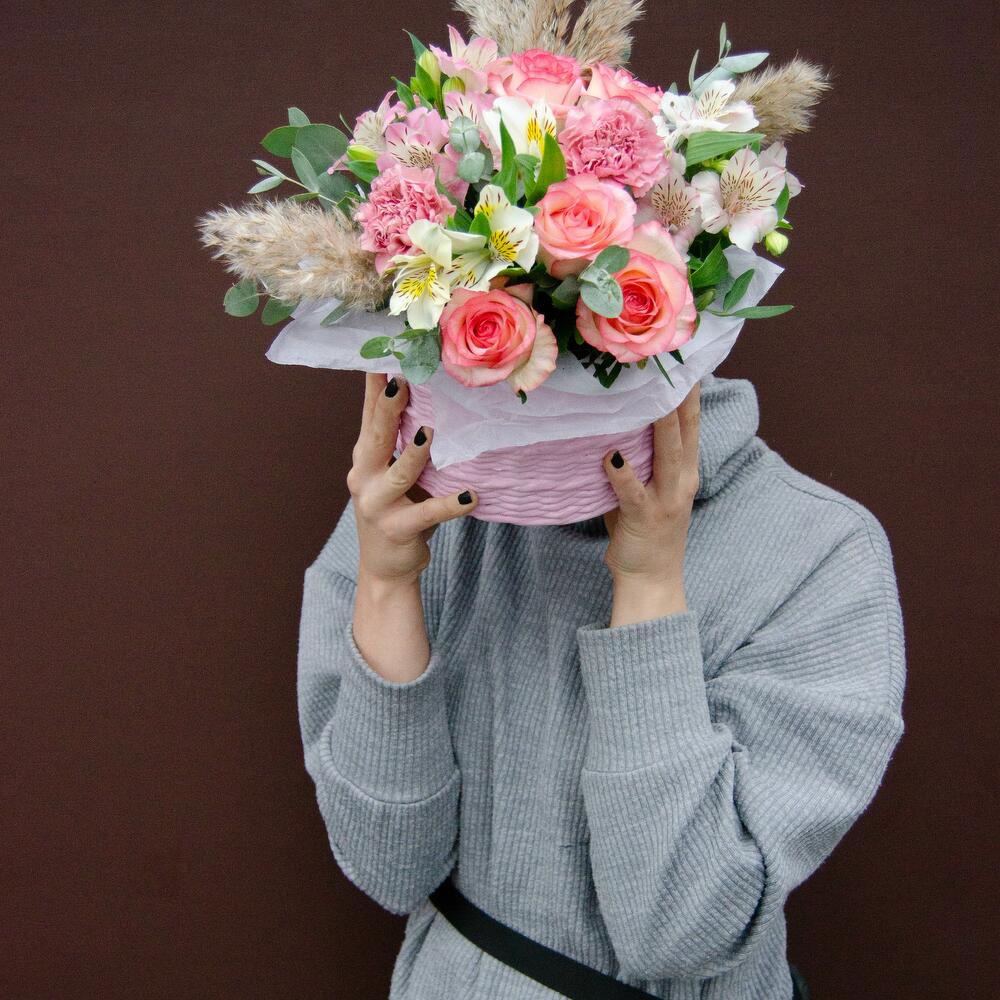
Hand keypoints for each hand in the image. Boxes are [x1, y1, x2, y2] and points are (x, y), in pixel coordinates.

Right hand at [347, 372, 478, 586]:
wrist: (384, 569)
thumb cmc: (396, 511)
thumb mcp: (393, 473)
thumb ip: (402, 443)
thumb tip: (429, 399)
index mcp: (365, 458)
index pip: (368, 415)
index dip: (374, 386)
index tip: (382, 354)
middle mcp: (364, 477)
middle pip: (376, 437)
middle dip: (388, 407)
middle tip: (402, 379)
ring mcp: (377, 505)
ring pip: (398, 474)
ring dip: (415, 454)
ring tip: (431, 433)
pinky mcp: (397, 529)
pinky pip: (427, 513)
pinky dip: (451, 504)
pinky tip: (471, 496)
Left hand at [601, 381, 700, 625]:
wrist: (652, 580)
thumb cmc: (643, 531)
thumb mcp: (648, 488)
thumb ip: (640, 459)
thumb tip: (616, 424)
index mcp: (685, 471)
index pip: (690, 424)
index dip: (688, 391)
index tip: (683, 360)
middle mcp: (682, 481)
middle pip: (685, 430)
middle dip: (680, 395)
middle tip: (672, 361)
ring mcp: (666, 499)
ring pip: (667, 454)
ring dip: (660, 424)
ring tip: (652, 397)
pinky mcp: (645, 517)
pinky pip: (633, 491)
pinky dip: (622, 473)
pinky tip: (610, 455)